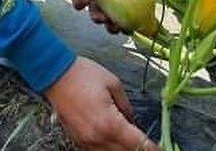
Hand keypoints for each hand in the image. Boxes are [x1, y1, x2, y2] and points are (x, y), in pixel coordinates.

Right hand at [44, 56, 159, 150]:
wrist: (53, 72)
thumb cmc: (83, 73)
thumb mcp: (113, 83)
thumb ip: (126, 105)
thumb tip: (132, 121)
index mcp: (110, 123)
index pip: (138, 144)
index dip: (153, 149)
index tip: (161, 149)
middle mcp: (98, 138)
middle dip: (139, 149)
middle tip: (148, 144)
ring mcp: (86, 141)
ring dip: (123, 149)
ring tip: (130, 139)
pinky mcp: (77, 140)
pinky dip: (109, 148)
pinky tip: (114, 139)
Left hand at [63, 0, 128, 32]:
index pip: (128, 14)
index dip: (132, 22)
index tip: (136, 24)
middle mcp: (106, 1)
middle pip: (112, 22)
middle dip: (115, 28)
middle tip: (117, 26)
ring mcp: (92, 0)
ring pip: (96, 16)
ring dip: (99, 18)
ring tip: (102, 17)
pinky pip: (78, 4)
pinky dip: (81, 4)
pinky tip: (85, 0)